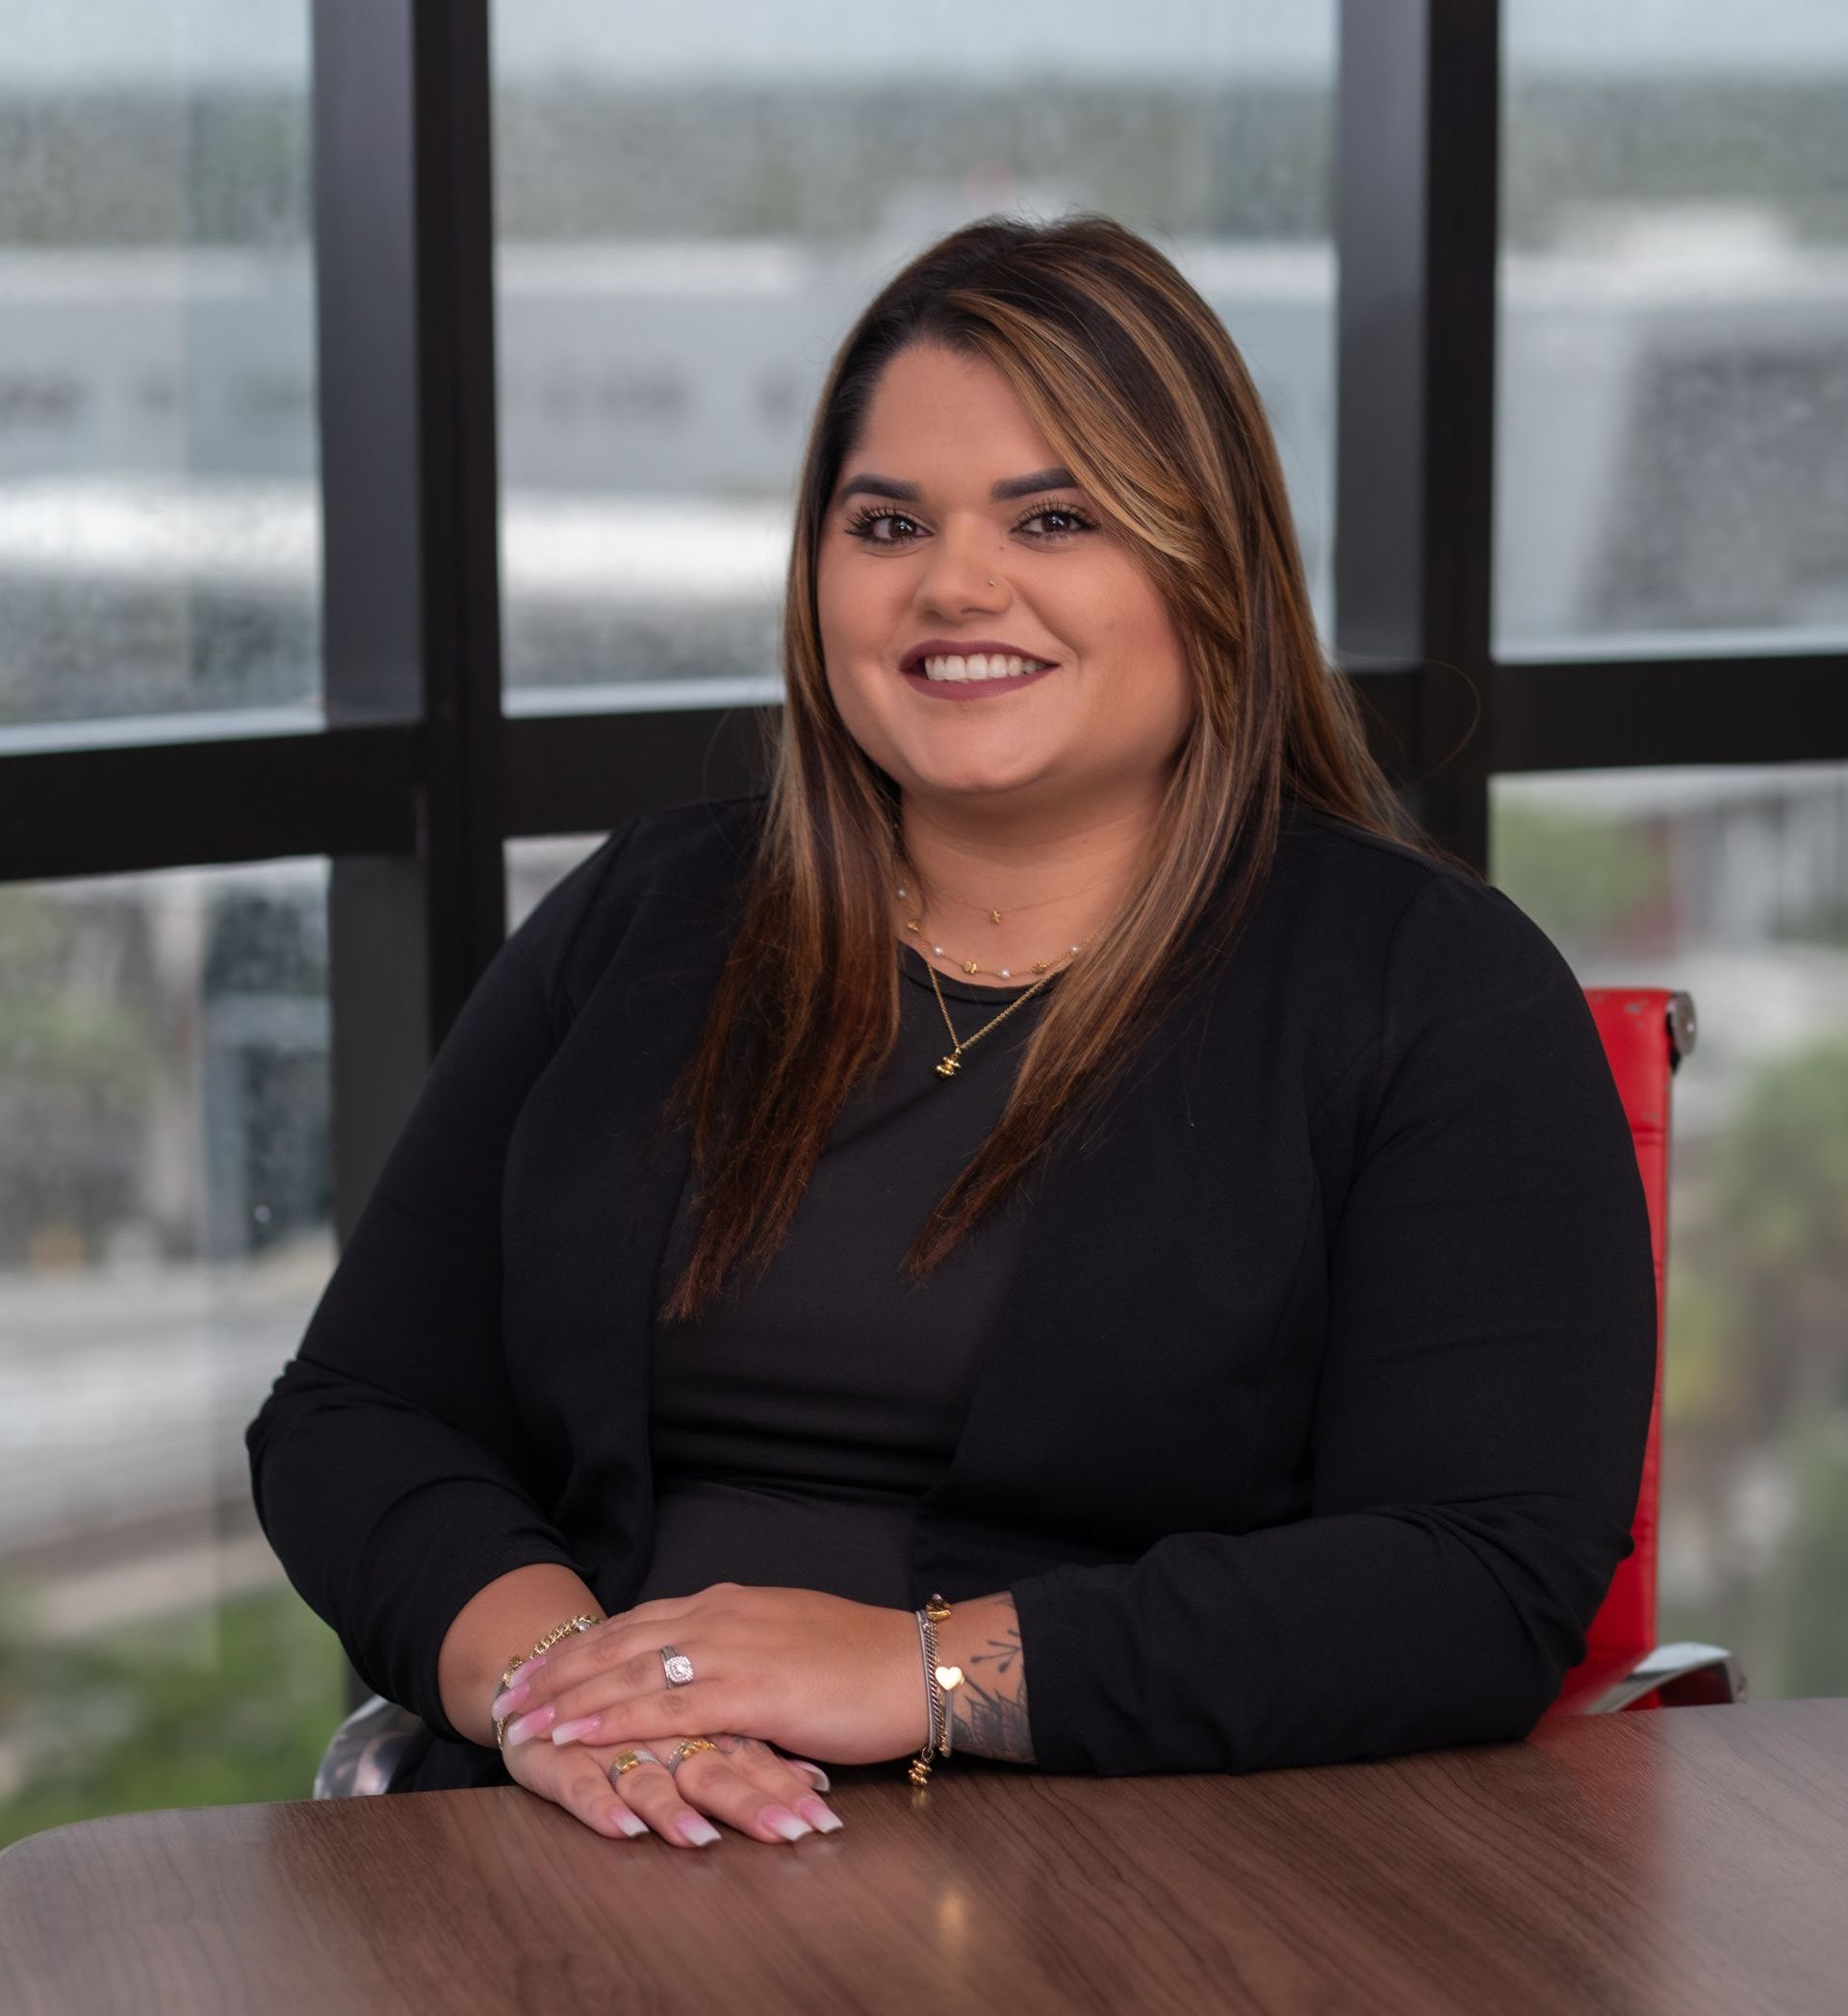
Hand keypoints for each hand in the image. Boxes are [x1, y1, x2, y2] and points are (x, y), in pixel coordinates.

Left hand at [491, 1583, 925, 1766]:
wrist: (914, 1664)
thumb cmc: (861, 1661)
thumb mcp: (788, 1638)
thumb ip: (742, 1645)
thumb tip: (711, 1664)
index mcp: (728, 1604)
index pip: (637, 1623)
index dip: (585, 1648)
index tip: (540, 1667)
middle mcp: (719, 1618)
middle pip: (618, 1642)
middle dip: (558, 1671)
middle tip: (508, 1696)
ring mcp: (731, 1652)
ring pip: (629, 1673)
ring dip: (568, 1699)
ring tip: (521, 1720)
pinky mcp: (748, 1693)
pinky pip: (663, 1708)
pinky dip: (610, 1721)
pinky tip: (575, 1736)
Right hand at [500, 1723, 842, 1847]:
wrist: (547, 1674)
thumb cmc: (632, 1707)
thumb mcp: (697, 1720)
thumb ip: (747, 1747)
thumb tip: (817, 1778)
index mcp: (696, 1707)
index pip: (752, 1750)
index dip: (788, 1784)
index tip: (827, 1820)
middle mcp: (657, 1728)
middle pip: (711, 1764)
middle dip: (750, 1803)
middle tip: (791, 1835)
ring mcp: (609, 1743)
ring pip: (649, 1776)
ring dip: (678, 1810)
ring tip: (707, 1840)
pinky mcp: (561, 1758)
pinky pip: (582, 1786)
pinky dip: (602, 1806)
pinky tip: (624, 1829)